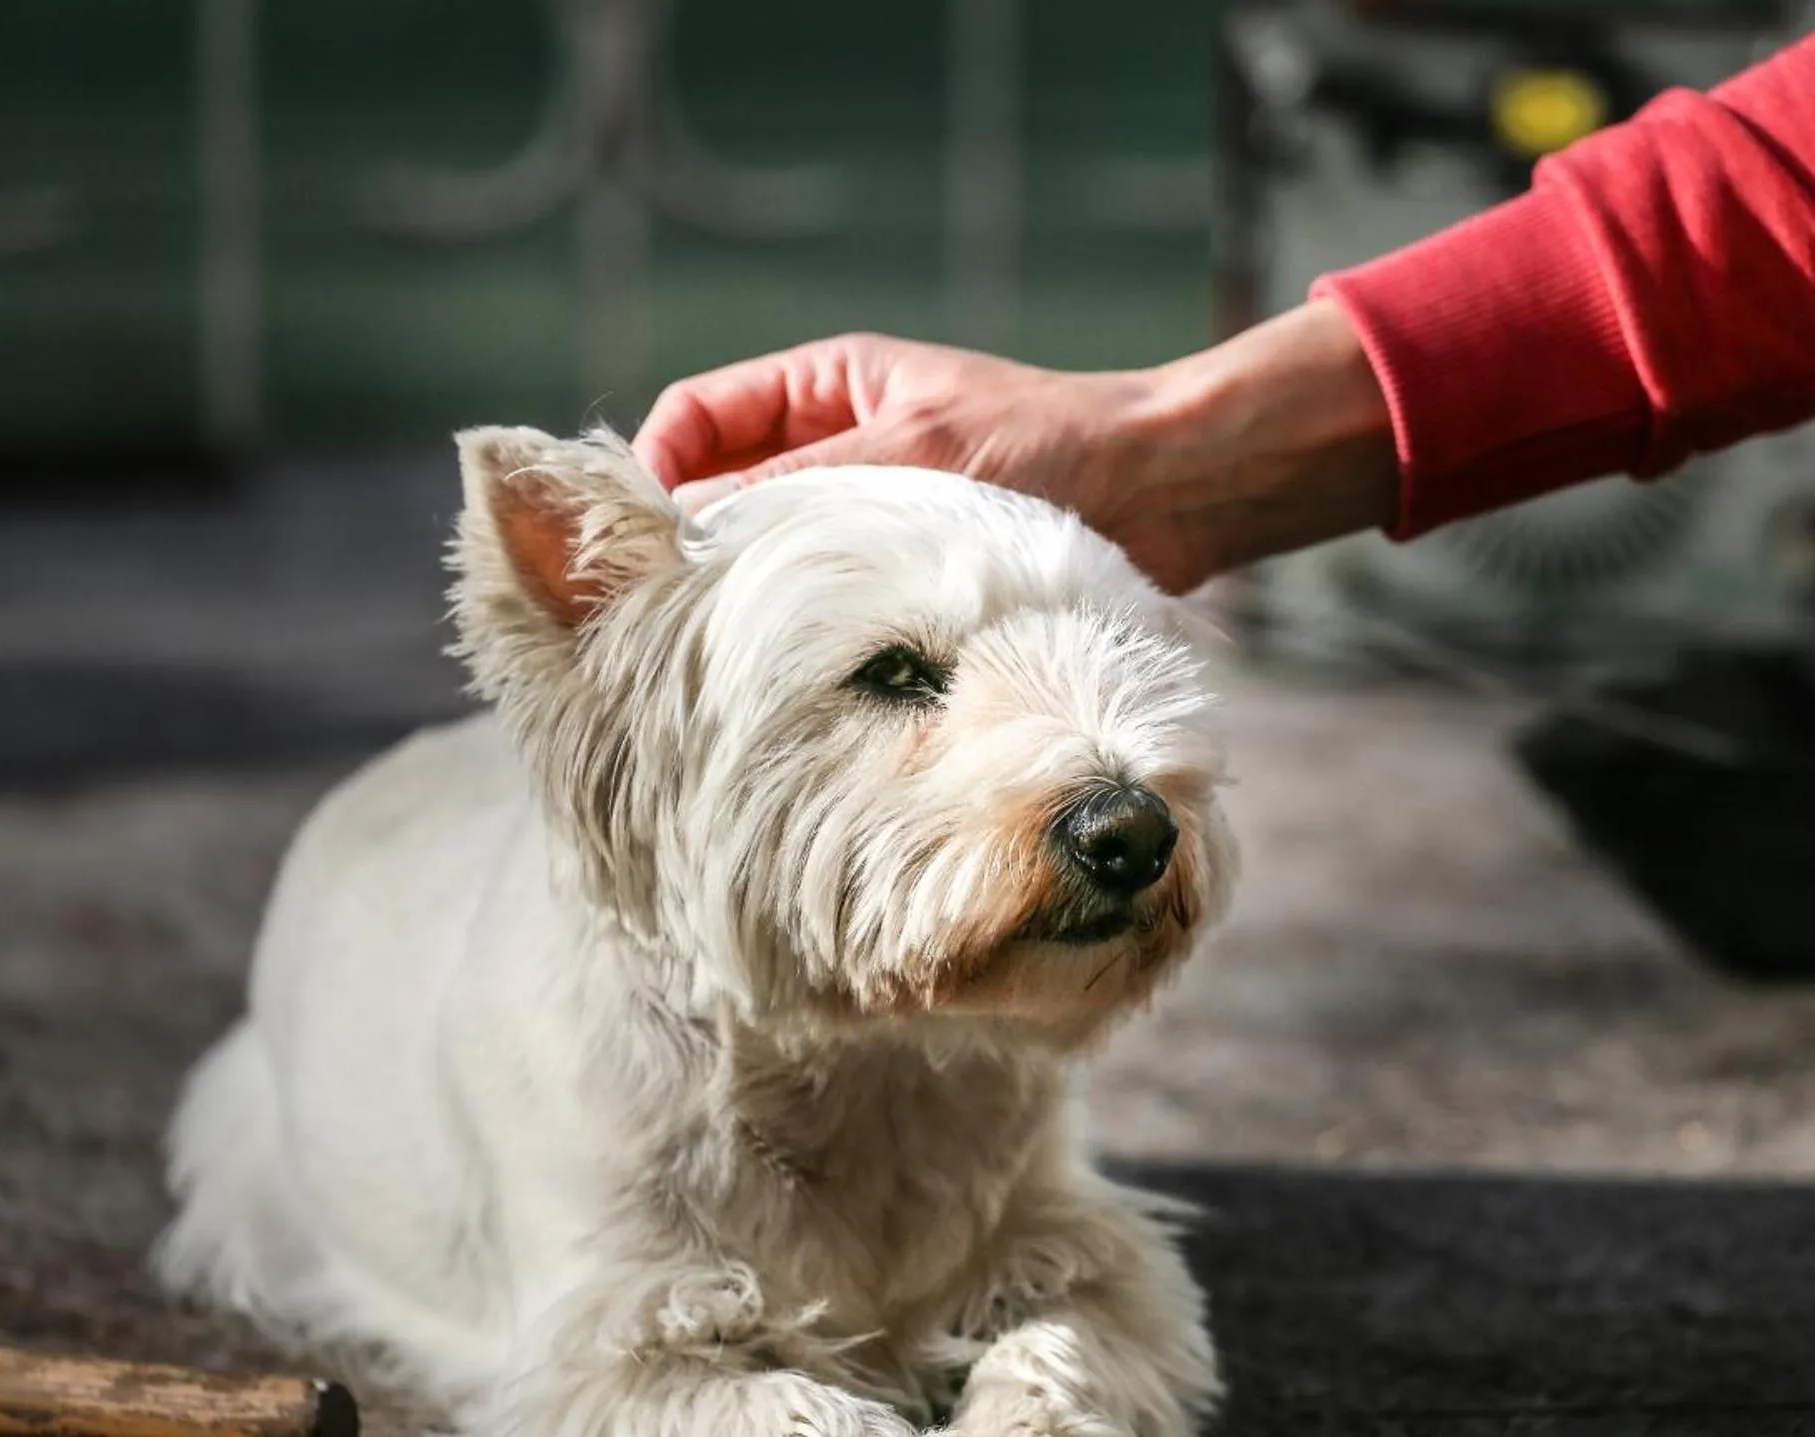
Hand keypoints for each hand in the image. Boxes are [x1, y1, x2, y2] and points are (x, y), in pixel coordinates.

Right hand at [630, 302, 1399, 594]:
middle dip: (693, 550)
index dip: (656, 471)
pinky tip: (801, 672)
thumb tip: (686, 529)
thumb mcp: (910, 458)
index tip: (645, 544)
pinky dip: (809, 629)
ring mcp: (871, 512)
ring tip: (728, 653)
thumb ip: (797, 489)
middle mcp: (837, 447)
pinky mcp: (908, 573)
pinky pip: (833, 598)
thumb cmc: (1052, 449)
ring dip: (752, 598)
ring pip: (774, 556)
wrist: (1168, 494)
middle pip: (722, 496)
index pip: (695, 418)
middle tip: (664, 620)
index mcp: (825, 386)